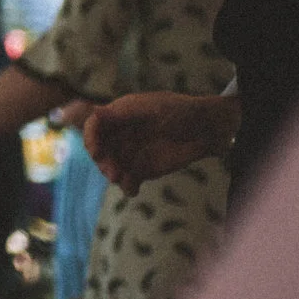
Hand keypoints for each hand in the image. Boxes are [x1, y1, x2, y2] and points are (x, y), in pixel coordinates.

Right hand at [78, 92, 237, 195]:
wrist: (206, 129)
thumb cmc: (180, 111)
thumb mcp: (152, 108)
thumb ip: (123, 113)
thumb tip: (95, 112)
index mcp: (118, 115)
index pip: (95, 127)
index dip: (91, 138)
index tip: (97, 152)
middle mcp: (121, 135)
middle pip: (100, 150)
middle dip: (103, 162)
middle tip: (114, 173)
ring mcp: (131, 152)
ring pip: (112, 167)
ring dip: (114, 175)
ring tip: (124, 181)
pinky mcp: (144, 169)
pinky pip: (129, 180)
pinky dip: (128, 187)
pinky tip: (133, 190)